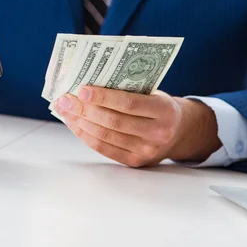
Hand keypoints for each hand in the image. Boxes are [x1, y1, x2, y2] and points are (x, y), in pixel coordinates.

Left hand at [54, 87, 221, 167]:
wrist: (181, 131)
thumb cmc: (160, 106)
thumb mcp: (154, 93)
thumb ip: (129, 89)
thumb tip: (89, 85)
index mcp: (164, 110)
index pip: (129, 104)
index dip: (103, 98)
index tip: (82, 90)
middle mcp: (157, 133)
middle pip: (114, 121)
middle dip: (85, 110)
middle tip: (65, 99)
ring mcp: (146, 151)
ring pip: (106, 136)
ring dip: (81, 122)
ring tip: (65, 110)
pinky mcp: (135, 162)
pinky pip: (104, 148)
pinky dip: (86, 135)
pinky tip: (75, 124)